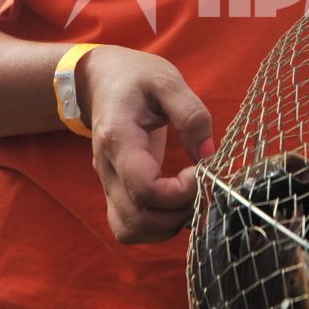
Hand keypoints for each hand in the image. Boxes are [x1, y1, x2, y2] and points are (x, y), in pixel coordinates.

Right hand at [82, 46, 215, 242]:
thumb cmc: (135, 78)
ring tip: (189, 197)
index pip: (144, 188)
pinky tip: (175, 204)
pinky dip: (155, 227)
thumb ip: (191, 114)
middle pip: (137, 219)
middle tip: (200, 187)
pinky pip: (129, 227)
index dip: (180, 192)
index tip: (201, 172)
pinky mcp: (114, 191)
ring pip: (130, 230)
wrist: (99, 81)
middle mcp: (107, 168)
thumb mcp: (167, 80)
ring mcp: (107, 183)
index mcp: (118, 139)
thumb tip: (209, 155)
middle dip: (177, 213)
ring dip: (167, 225)